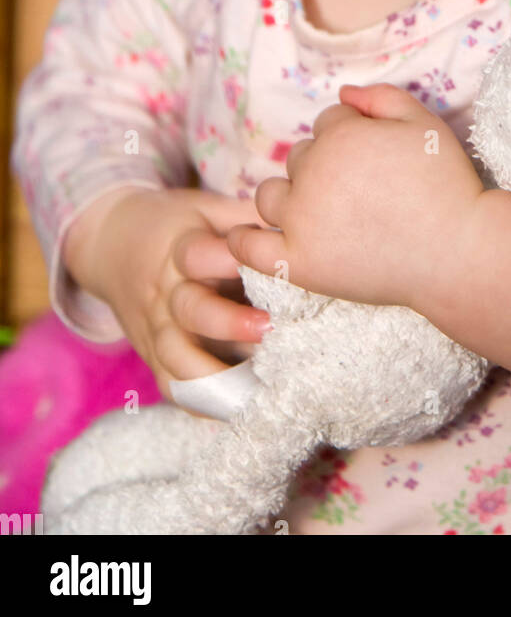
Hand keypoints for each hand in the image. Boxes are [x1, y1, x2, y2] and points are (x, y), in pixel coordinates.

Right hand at [65, 187, 274, 404]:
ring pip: (176, 357)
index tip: (269, 262)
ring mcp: (156, 327)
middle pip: (190, 310)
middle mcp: (165, 290)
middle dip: (229, 322)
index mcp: (180, 248)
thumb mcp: (205, 208)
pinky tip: (235, 408)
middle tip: (270, 328)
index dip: (230, 259)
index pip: (198, 254)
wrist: (109, 243)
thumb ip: (244, 216)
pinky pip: (170, 385)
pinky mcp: (152, 354)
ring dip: (216, 373)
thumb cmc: (175, 225)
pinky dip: (200, 401)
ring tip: (258, 382)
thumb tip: (295, 218)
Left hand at [226, 84, 483, 310]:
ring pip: (271, 196)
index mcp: (339, 136)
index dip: (352, 138)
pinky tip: (246, 237)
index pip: (327, 124)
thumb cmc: (447, 185)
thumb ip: (381, 97)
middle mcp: (312, 174)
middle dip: (323, 168)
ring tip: (322, 214)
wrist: (459, 253)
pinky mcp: (299, 264)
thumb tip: (342, 93)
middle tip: (362, 194)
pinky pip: (250, 248)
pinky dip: (243, 240)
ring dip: (289, 198)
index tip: (376, 162)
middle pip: (300, 159)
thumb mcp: (424, 123)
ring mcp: (301, 222)